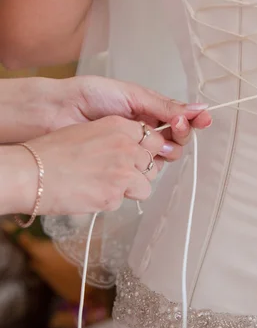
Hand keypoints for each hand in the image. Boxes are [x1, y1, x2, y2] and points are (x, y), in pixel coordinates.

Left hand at [0, 75, 211, 150]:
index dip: (193, 120)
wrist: (59, 112)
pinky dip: (150, 166)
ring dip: (167, 150)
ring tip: (157, 142)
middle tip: (175, 127)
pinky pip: (146, 172)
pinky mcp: (123, 167)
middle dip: (181, 135)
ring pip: (165, 157)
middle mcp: (145, 131)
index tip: (204, 119)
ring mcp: (134, 150)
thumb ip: (164, 106)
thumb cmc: (92, 96)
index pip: (180, 119)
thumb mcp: (133, 95)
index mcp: (149, 111)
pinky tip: (146, 157)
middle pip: (176, 140)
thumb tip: (198, 108)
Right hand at [4, 116, 173, 217]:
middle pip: (154, 161)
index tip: (139, 157)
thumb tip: (133, 151)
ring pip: (146, 185)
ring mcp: (123, 170)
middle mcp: (126, 145)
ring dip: (131, 188)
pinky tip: (91, 193)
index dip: (147, 150)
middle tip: (122, 174)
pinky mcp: (115, 194)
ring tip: (104, 185)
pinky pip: (125, 201)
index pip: (153, 138)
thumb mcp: (89, 132)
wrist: (32, 172)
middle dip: (142, 170)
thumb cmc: (52, 153)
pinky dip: (111, 201)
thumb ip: (116, 139)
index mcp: (119, 126)